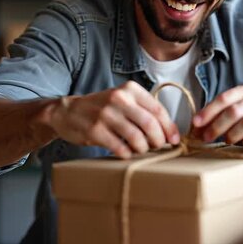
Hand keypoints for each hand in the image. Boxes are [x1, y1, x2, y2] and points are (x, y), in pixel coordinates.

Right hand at [49, 81, 179, 158]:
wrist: (68, 111)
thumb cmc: (103, 109)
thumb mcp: (124, 101)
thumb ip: (145, 111)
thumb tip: (170, 132)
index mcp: (130, 90)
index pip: (158, 110)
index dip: (169, 127)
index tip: (174, 140)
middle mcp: (118, 99)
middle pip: (150, 124)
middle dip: (158, 140)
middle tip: (158, 146)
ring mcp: (105, 114)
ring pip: (137, 138)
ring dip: (143, 148)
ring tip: (141, 149)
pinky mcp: (95, 131)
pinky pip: (120, 148)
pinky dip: (128, 154)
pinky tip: (126, 152)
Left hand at [191, 83, 242, 149]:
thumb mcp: (238, 114)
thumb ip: (218, 118)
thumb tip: (196, 129)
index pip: (224, 98)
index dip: (208, 111)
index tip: (196, 124)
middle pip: (234, 111)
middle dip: (217, 125)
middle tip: (206, 138)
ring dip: (232, 134)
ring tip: (227, 141)